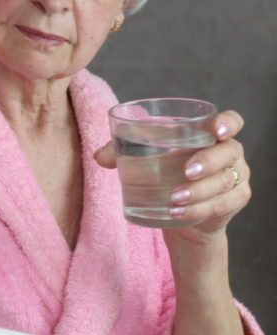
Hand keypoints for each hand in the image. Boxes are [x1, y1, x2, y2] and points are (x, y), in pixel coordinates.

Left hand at [94, 110, 250, 240]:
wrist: (181, 212)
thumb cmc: (163, 174)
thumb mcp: (144, 160)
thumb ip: (121, 152)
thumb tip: (99, 156)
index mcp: (209, 135)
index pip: (230, 121)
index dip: (227, 122)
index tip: (215, 129)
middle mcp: (229, 154)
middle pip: (228, 152)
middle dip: (208, 161)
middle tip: (186, 171)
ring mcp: (236, 178)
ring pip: (223, 182)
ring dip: (199, 191)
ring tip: (174, 198)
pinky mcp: (234, 201)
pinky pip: (220, 205)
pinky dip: (198, 209)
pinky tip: (178, 212)